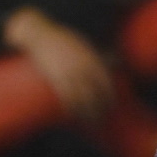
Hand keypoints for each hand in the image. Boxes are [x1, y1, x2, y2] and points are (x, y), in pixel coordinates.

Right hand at [5, 7, 114, 124]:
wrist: (39, 33)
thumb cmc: (62, 38)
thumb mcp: (84, 43)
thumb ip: (98, 54)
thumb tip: (117, 60)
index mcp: (90, 58)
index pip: (105, 81)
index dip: (109, 95)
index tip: (111, 105)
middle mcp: (81, 66)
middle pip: (95, 92)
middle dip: (99, 108)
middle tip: (102, 118)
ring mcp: (68, 72)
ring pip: (81, 98)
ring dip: (87, 113)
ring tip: (91, 123)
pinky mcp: (54, 77)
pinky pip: (65, 96)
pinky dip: (71, 108)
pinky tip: (74, 116)